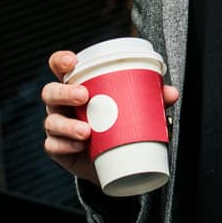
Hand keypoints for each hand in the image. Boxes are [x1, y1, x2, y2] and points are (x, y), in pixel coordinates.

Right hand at [41, 48, 179, 181]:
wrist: (113, 162)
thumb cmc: (118, 124)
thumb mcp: (134, 109)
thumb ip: (151, 98)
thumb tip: (171, 92)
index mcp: (76, 86)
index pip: (59, 68)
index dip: (60, 61)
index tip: (72, 61)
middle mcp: (62, 104)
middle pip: (50, 92)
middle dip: (65, 92)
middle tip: (84, 96)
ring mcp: (57, 127)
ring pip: (51, 121)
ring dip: (67, 124)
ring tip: (86, 131)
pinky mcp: (58, 149)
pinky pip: (53, 145)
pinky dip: (65, 145)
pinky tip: (79, 146)